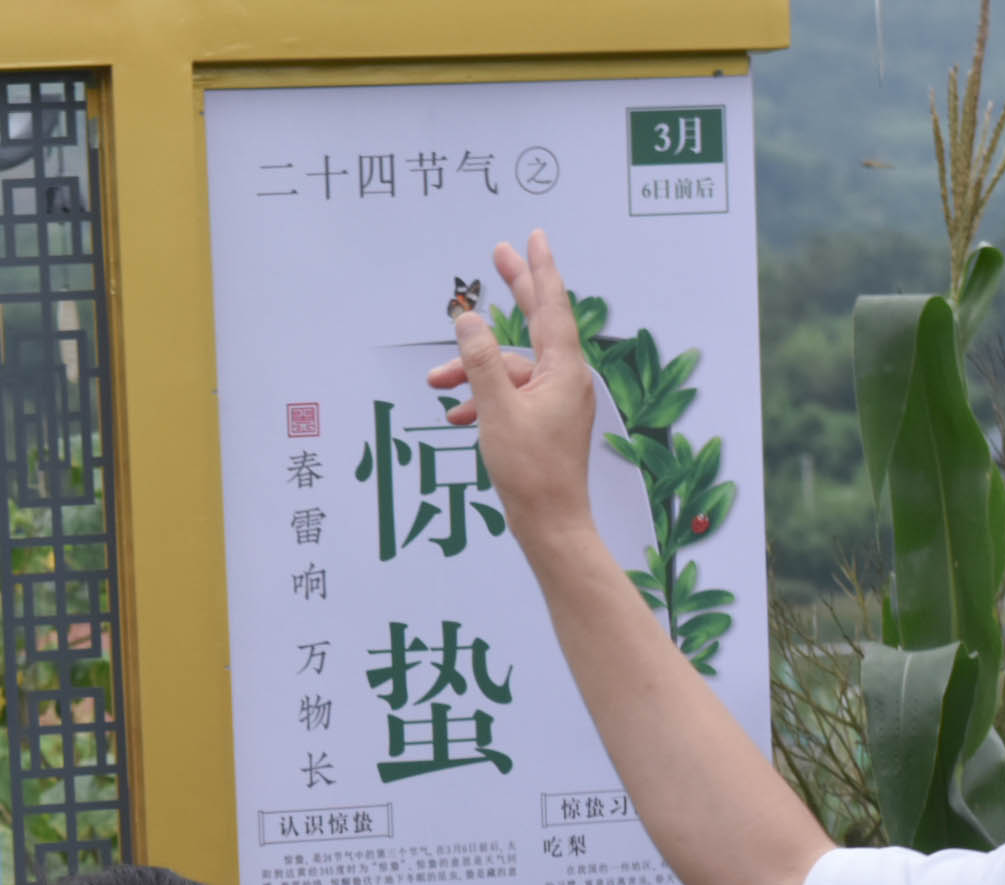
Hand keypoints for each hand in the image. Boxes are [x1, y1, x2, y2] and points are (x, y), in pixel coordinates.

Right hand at [423, 230, 603, 546]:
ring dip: (474, 373)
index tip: (533, 239)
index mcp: (563, 369)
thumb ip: (480, 362)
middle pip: (537, 322)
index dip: (539, 269)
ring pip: (511, 369)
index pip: (552, 305)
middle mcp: (567, 378)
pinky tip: (459, 416)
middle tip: (500, 257)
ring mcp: (558, 400)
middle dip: (515, 292)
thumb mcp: (496, 411)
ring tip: (437, 383)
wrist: (551, 524)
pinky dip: (485, 401)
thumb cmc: (530, 473)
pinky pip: (512, 396)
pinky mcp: (547, 422)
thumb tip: (468, 320)